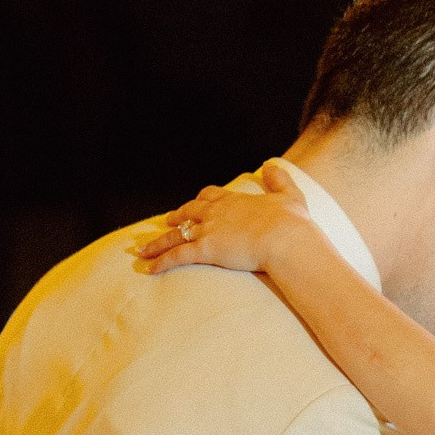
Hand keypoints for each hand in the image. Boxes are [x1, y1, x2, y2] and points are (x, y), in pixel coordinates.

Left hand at [131, 161, 311, 279]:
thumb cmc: (291, 222)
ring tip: (144, 250)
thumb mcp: (290, 195)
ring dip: (158, 243)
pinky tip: (150, 269)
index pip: (211, 196)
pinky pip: (177, 256)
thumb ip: (279, 179)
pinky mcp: (205, 250)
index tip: (196, 204)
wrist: (285, 239)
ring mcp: (209, 230)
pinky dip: (162, 262)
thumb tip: (271, 165)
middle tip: (167, 222)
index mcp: (234, 200)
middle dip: (176, 217)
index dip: (201, 201)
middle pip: (188, 212)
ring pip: (176, 235)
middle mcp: (217, 212)